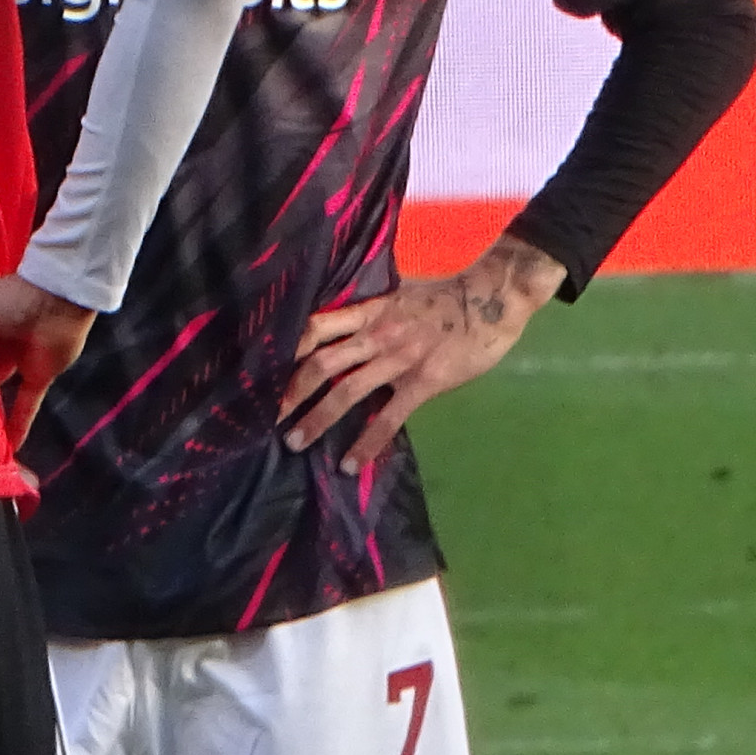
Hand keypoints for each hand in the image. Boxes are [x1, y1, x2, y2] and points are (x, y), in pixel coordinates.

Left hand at [277, 234, 565, 471]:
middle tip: (266, 418)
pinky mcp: (423, 381)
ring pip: (346, 391)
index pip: (316, 326)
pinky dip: (366, 442)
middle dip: (289, 393)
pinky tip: (349, 463)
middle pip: (320, 363)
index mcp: (369, 311)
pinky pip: (388, 416)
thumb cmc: (448, 293)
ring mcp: (398, 358)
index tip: (263, 370)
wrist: (492, 294)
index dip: (286, 349)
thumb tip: (343, 319)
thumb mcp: (400, 291)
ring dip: (316, 419)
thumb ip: (371, 308)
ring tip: (294, 442)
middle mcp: (376, 334)